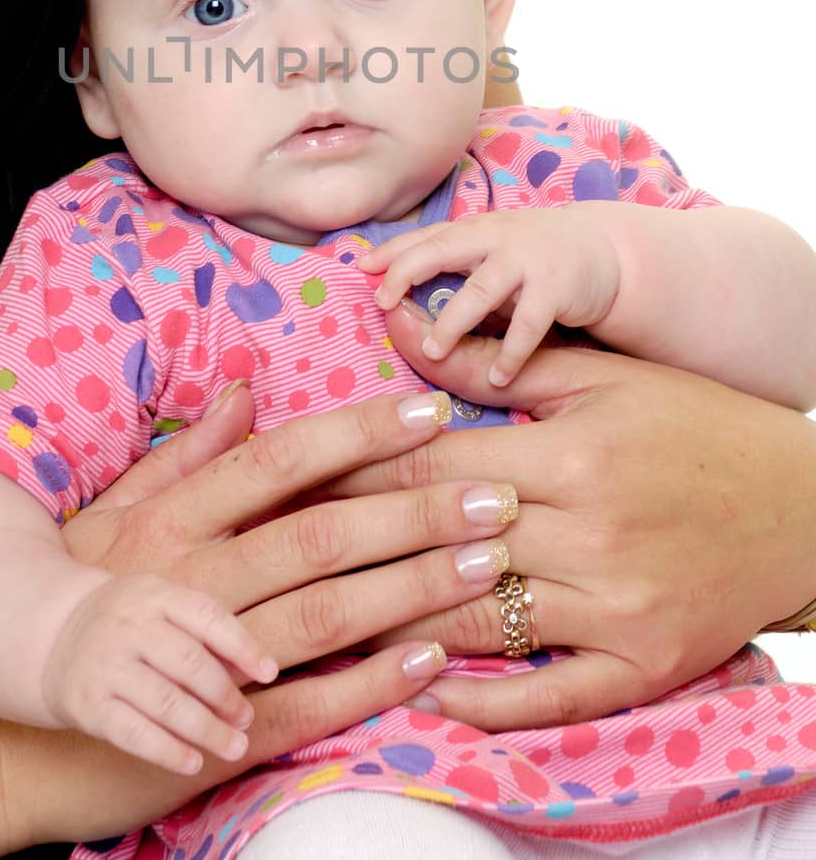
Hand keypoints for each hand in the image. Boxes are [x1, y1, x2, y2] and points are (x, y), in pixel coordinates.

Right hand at [42, 572, 275, 773]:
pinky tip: (194, 762)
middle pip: (189, 663)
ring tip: (234, 746)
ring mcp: (105, 664)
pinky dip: (169, 751)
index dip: (243, 646)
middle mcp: (128, 625)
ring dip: (207, 729)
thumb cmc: (128, 624)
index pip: (207, 617)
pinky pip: (135, 733)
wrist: (53, 637)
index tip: (271, 673)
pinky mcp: (87, 704)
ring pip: (166, 703)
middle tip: (246, 718)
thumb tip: (259, 666)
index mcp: (154, 593)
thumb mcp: (159, 605)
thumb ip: (203, 628)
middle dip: (225, 696)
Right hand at [56, 384, 520, 796]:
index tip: (429, 410)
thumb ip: (188, 452)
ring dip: (413, 587)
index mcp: (174, 518)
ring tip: (486, 564)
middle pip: (319, 533)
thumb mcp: (119, 513)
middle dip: (415, 511)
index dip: (358, 433)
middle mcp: (193, 579)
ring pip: (325, 613)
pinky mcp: (221, 731)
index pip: (279, 461)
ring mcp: (207, 658)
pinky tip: (433, 657)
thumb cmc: (80, 596)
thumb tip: (246, 387)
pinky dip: (373, 681)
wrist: (20, 721)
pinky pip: (309, 703)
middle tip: (495, 495)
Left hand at [323, 304, 815, 730]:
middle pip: (438, 545)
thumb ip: (502, 368)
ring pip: (478, 620)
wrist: (801, 507)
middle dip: (351, 548)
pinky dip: (485, 701)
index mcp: (568, 453)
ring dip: (395, 625)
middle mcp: (587, 532)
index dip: (350, 471)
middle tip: (279, 557)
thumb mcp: (603, 380)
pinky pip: (547, 692)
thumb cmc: (694, 426)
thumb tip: (410, 340)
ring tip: (324, 626)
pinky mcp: (641, 664)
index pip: (429, 466)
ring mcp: (615, 607)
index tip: (289, 479)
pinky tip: (430, 698)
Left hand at [357, 207, 620, 384]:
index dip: (391, 251)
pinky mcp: (557, 287)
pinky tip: (496, 379)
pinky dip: (510, 353)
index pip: (424, 237)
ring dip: (453, 322)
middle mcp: (496, 237)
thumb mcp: (489, 253)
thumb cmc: (530, 257)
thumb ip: (451, 270)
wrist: (601, 251)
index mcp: (473, 229)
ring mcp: (528, 260)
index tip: (360, 269)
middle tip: (383, 304)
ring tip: (432, 352)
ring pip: (481, 290)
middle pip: (442, 251)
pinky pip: (529, 323)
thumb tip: (394, 297)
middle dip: (408, 273)